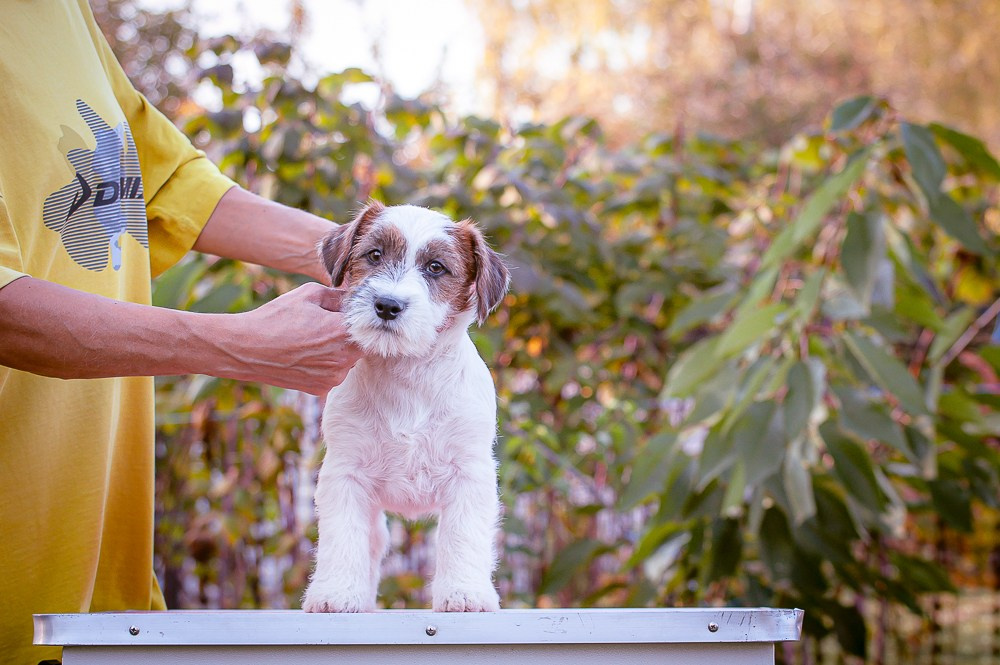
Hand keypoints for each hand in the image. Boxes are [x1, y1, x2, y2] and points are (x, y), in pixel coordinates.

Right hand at [207, 283, 362, 393]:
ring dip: (339, 351)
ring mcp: (333, 377)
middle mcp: (343, 358)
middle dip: (351, 336)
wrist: (246, 349)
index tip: (354, 315)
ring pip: (348, 361)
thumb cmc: (276, 318)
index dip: (363, 320)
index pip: (369, 326)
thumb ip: (338, 296)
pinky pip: (333, 374)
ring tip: (314, 341)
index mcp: (343, 332)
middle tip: (331, 327)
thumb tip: (354, 296)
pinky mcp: (321, 389)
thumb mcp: (309, 295)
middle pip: (361, 345)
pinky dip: (326, 365)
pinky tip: (307, 355)